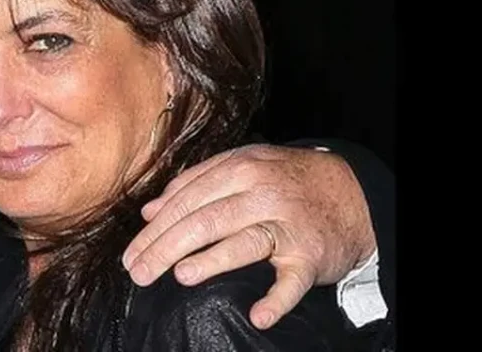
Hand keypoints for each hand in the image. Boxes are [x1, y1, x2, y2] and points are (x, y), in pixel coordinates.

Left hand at [121, 144, 375, 328]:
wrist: (351, 192)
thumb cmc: (284, 180)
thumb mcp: (241, 167)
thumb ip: (194, 184)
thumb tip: (150, 210)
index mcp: (238, 169)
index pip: (186, 200)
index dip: (155, 229)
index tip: (130, 254)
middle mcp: (261, 193)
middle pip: (205, 221)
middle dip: (166, 248)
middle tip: (139, 273)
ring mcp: (287, 224)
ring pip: (244, 242)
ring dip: (212, 260)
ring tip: (181, 275)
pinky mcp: (310, 255)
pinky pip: (292, 280)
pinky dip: (277, 299)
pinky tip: (258, 315)